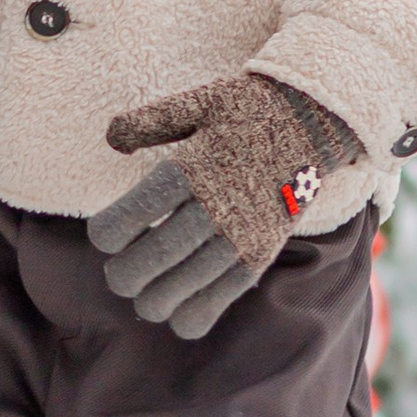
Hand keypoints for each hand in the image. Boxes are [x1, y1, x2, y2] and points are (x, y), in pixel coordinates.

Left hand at [89, 71, 361, 338]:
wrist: (313, 122)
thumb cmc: (246, 110)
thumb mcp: (197, 101)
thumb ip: (148, 120)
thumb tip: (111, 141)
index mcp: (191, 168)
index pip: (133, 215)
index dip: (107, 234)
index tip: (103, 236)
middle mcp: (215, 205)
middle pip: (154, 257)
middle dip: (124, 275)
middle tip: (117, 274)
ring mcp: (241, 234)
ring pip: (184, 287)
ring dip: (154, 300)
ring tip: (144, 294)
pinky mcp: (261, 253)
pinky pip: (222, 297)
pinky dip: (194, 314)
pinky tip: (177, 315)